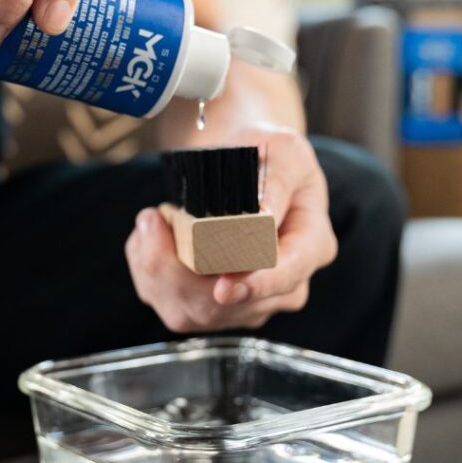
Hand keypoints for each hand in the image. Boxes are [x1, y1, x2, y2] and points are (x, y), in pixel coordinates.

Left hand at [125, 124, 336, 332]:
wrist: (250, 165)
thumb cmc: (269, 155)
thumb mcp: (282, 150)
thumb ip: (274, 181)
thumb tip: (261, 215)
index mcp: (312, 245)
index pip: (287, 276)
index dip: (254, 285)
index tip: (222, 288)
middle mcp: (286, 284)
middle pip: (230, 304)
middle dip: (179, 272)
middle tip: (153, 221)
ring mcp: (251, 302)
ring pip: (194, 312)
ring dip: (158, 271)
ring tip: (151, 223)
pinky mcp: (216, 309)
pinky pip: (174, 306)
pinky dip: (150, 275)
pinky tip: (150, 241)